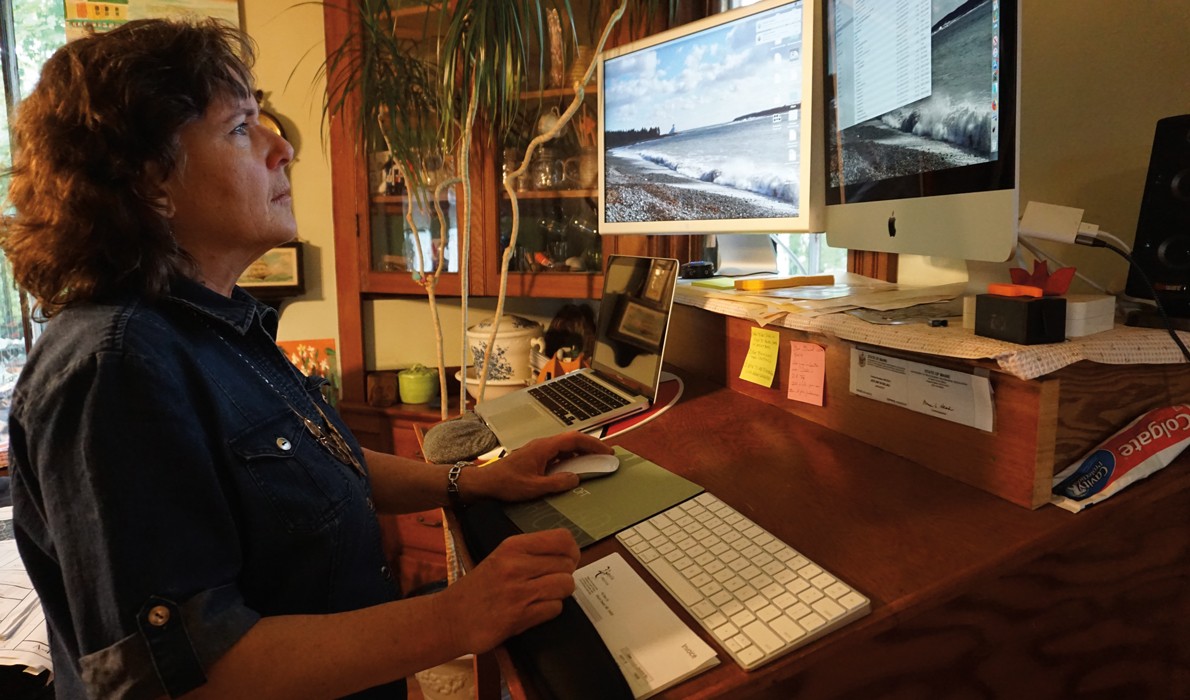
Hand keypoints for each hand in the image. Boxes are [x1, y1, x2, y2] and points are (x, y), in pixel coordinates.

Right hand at [438, 529, 579, 652]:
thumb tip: (568, 553)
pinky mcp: (519, 617)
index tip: (568, 559)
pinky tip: (534, 610)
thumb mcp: (500, 557)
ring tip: (543, 596)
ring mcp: (518, 592)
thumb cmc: (478, 587)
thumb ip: (530, 553)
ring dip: (559, 593)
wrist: (450, 618)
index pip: (561, 539)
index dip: (572, 550)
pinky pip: (555, 609)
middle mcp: (515, 566)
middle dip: (565, 574)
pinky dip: (549, 611)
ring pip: (565, 586)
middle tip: (551, 581)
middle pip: (567, 564)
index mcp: (512, 546)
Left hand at [463, 432, 613, 502]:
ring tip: (594, 462)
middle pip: (572, 441)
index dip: (593, 444)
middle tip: (605, 455)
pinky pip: (557, 454)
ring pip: (565, 447)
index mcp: (544, 448)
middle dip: (590, 447)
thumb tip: (575, 478)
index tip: (606, 451)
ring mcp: (538, 450)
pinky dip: (570, 459)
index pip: (574, 440)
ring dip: (580, 453)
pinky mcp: (535, 457)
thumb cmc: (506, 483)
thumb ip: (557, 483)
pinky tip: (573, 469)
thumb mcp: (534, 487)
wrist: (485, 482)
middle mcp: (542, 445)